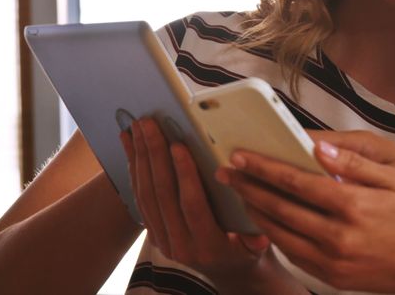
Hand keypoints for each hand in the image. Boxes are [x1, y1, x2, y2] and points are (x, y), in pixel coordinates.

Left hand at [121, 118, 295, 290]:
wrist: (226, 271)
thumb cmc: (245, 250)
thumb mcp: (257, 246)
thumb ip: (258, 236)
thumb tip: (264, 224)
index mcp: (208, 247)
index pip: (192, 206)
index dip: (184, 175)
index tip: (178, 146)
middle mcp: (180, 246)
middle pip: (162, 196)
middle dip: (155, 156)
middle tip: (150, 125)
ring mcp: (163, 240)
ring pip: (146, 195)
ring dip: (140, 158)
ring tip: (138, 129)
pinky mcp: (153, 232)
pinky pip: (139, 198)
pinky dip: (134, 169)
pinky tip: (130, 147)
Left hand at [218, 140, 394, 293]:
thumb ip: (353, 163)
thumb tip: (317, 146)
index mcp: (352, 206)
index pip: (295, 182)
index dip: (263, 168)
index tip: (240, 157)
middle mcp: (337, 236)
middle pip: (279, 208)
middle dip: (249, 187)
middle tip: (226, 173)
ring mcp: (333, 261)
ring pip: (281, 234)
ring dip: (257, 212)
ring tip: (242, 195)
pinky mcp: (333, 278)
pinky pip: (294, 255)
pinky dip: (276, 236)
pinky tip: (269, 221)